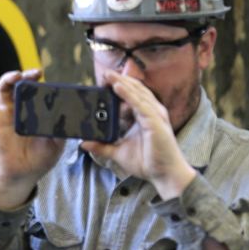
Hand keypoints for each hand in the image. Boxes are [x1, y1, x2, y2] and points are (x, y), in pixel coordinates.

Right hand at [0, 68, 63, 209]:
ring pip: (5, 89)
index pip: (38, 92)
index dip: (43, 84)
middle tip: (37, 73)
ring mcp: (7, 114)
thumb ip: (60, 129)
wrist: (22, 175)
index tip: (51, 82)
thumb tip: (66, 114)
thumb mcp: (57, 144)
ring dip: (10, 78)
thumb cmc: (39, 160)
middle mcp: (21, 109)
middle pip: (22, 85)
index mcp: (36, 113)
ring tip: (17, 75)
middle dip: (28, 76)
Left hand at [80, 71, 195, 199]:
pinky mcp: (156, 123)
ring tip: (108, 75)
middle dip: (120, 80)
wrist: (165, 176)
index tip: (104, 80)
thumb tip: (84, 143)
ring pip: (138, 93)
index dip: (120, 85)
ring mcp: (155, 116)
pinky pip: (140, 105)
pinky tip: (118, 87)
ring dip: (122, 82)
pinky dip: (129, 94)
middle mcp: (152, 112)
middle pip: (135, 90)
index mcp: (145, 116)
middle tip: (104, 73)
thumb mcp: (119, 152)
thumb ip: (102, 146)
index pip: (132, 95)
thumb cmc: (148, 162)